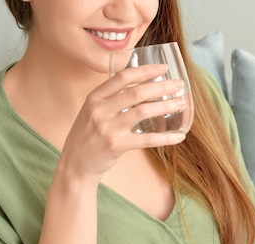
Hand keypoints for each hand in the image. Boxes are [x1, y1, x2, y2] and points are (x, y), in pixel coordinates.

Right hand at [59, 64, 186, 182]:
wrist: (74, 165)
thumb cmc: (87, 137)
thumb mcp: (91, 112)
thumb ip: (110, 100)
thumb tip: (139, 89)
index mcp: (94, 97)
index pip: (122, 77)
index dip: (145, 70)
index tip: (163, 68)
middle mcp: (100, 110)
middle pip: (136, 92)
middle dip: (161, 86)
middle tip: (179, 84)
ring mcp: (108, 128)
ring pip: (143, 111)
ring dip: (166, 106)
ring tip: (180, 103)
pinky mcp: (116, 145)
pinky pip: (147, 139)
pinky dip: (165, 138)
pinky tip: (179, 136)